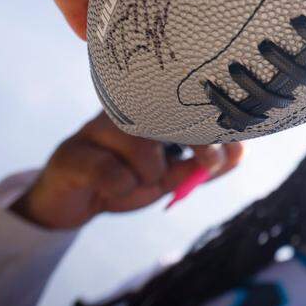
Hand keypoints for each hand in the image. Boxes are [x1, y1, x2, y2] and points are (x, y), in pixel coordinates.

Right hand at [11, 112, 243, 229]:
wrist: (69, 201)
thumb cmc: (123, 179)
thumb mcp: (167, 176)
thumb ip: (198, 167)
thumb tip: (236, 155)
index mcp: (147, 108)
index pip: (187, 103)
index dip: (216, 128)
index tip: (234, 150)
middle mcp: (122, 109)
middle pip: (170, 115)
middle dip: (199, 145)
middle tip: (207, 164)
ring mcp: (95, 127)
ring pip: (143, 148)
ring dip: (150, 175)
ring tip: (137, 180)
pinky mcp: (72, 153)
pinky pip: (112, 173)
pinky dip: (122, 187)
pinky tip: (112, 188)